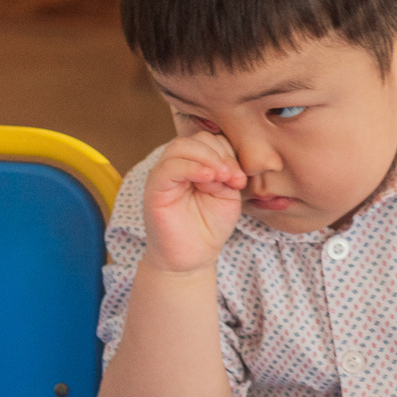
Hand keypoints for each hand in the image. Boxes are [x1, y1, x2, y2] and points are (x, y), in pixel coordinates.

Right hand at [144, 132, 248, 274]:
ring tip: (222, 177)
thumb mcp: (227, 195)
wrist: (193, 256)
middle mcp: (178, 165)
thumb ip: (227, 174)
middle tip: (233, 178)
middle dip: (220, 155)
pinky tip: (209, 178)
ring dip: (208, 158)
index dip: (228, 153)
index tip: (240, 178)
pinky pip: (170, 167)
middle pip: (197, 140)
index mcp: (197, 164)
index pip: (211, 141)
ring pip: (181, 147)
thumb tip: (225, 163)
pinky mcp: (155, 188)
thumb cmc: (210, 225)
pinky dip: (191, 167)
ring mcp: (164, 175)